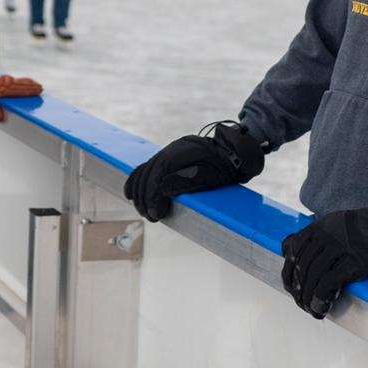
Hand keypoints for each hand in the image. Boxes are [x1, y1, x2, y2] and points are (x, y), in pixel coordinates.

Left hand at [0, 71, 42, 122]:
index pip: (23, 87)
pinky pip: (4, 85)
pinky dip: (9, 87)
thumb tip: (0, 117)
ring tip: (26, 89)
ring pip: (13, 83)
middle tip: (38, 87)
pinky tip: (7, 93)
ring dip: (20, 85)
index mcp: (6, 86)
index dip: (33, 89)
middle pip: (20, 83)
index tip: (40, 89)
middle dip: (29, 85)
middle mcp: (3, 81)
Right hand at [124, 121, 264, 221]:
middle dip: (146, 198)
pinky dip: (138, 182)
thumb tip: (162, 189)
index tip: (156, 214)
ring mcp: (169, 152)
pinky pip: (147, 169)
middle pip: (148, 173)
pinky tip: (131, 195)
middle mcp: (172, 149)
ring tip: (146, 212)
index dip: (152, 195)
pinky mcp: (169, 159)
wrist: (235, 153)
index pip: (158, 174)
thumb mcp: (212, 176)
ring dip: (140, 193)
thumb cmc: (226, 167)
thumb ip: (188, 181)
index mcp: (182, 152)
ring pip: (144, 171)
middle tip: (152, 217)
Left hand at [281, 197, 367, 319]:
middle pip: (303, 266)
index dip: (289, 273)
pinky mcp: (356, 261)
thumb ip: (315, 235)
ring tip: (312, 310)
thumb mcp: (337, 224)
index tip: (292, 289)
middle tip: (303, 304)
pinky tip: (322, 308)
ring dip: (309, 298)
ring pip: (313, 276)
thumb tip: (287, 249)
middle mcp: (327, 233)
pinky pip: (329, 283)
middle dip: (299, 290)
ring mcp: (341, 246)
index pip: (293, 250)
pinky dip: (321, 298)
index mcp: (320, 225)